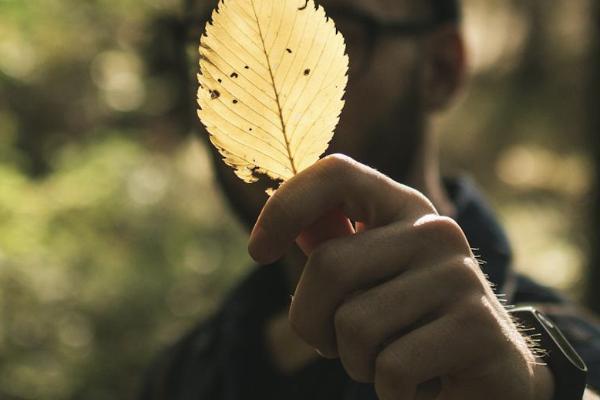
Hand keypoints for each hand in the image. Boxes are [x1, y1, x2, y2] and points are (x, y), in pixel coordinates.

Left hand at [249, 154, 553, 399]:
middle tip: (334, 345)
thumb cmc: (409, 325)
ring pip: (354, 327)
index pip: (336, 174)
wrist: (489, 374)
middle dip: (311, 322)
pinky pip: (391, 369)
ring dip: (355, 362)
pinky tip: (420, 385)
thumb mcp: (370, 280)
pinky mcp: (478, 329)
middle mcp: (436, 232)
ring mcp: (461, 277)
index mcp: (405, 210)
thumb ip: (333, 248)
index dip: (285, 206)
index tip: (259, 251)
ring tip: (388, 361)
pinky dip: (389, 391)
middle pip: (329, 265)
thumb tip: (275, 228)